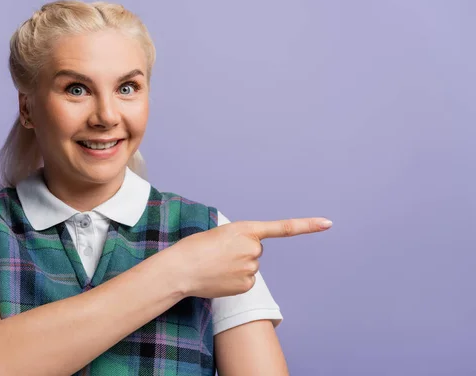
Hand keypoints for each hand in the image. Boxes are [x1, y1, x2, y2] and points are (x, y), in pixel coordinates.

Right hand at [169, 217, 332, 297]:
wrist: (181, 268)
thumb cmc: (195, 248)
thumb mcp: (219, 233)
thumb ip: (239, 239)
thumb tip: (248, 257)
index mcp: (246, 229)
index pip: (283, 227)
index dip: (307, 225)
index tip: (328, 223)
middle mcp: (253, 248)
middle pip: (256, 251)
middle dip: (242, 252)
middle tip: (219, 253)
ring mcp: (251, 268)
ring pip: (250, 266)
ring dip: (236, 266)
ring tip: (216, 265)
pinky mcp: (246, 285)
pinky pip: (246, 281)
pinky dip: (235, 280)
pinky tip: (219, 277)